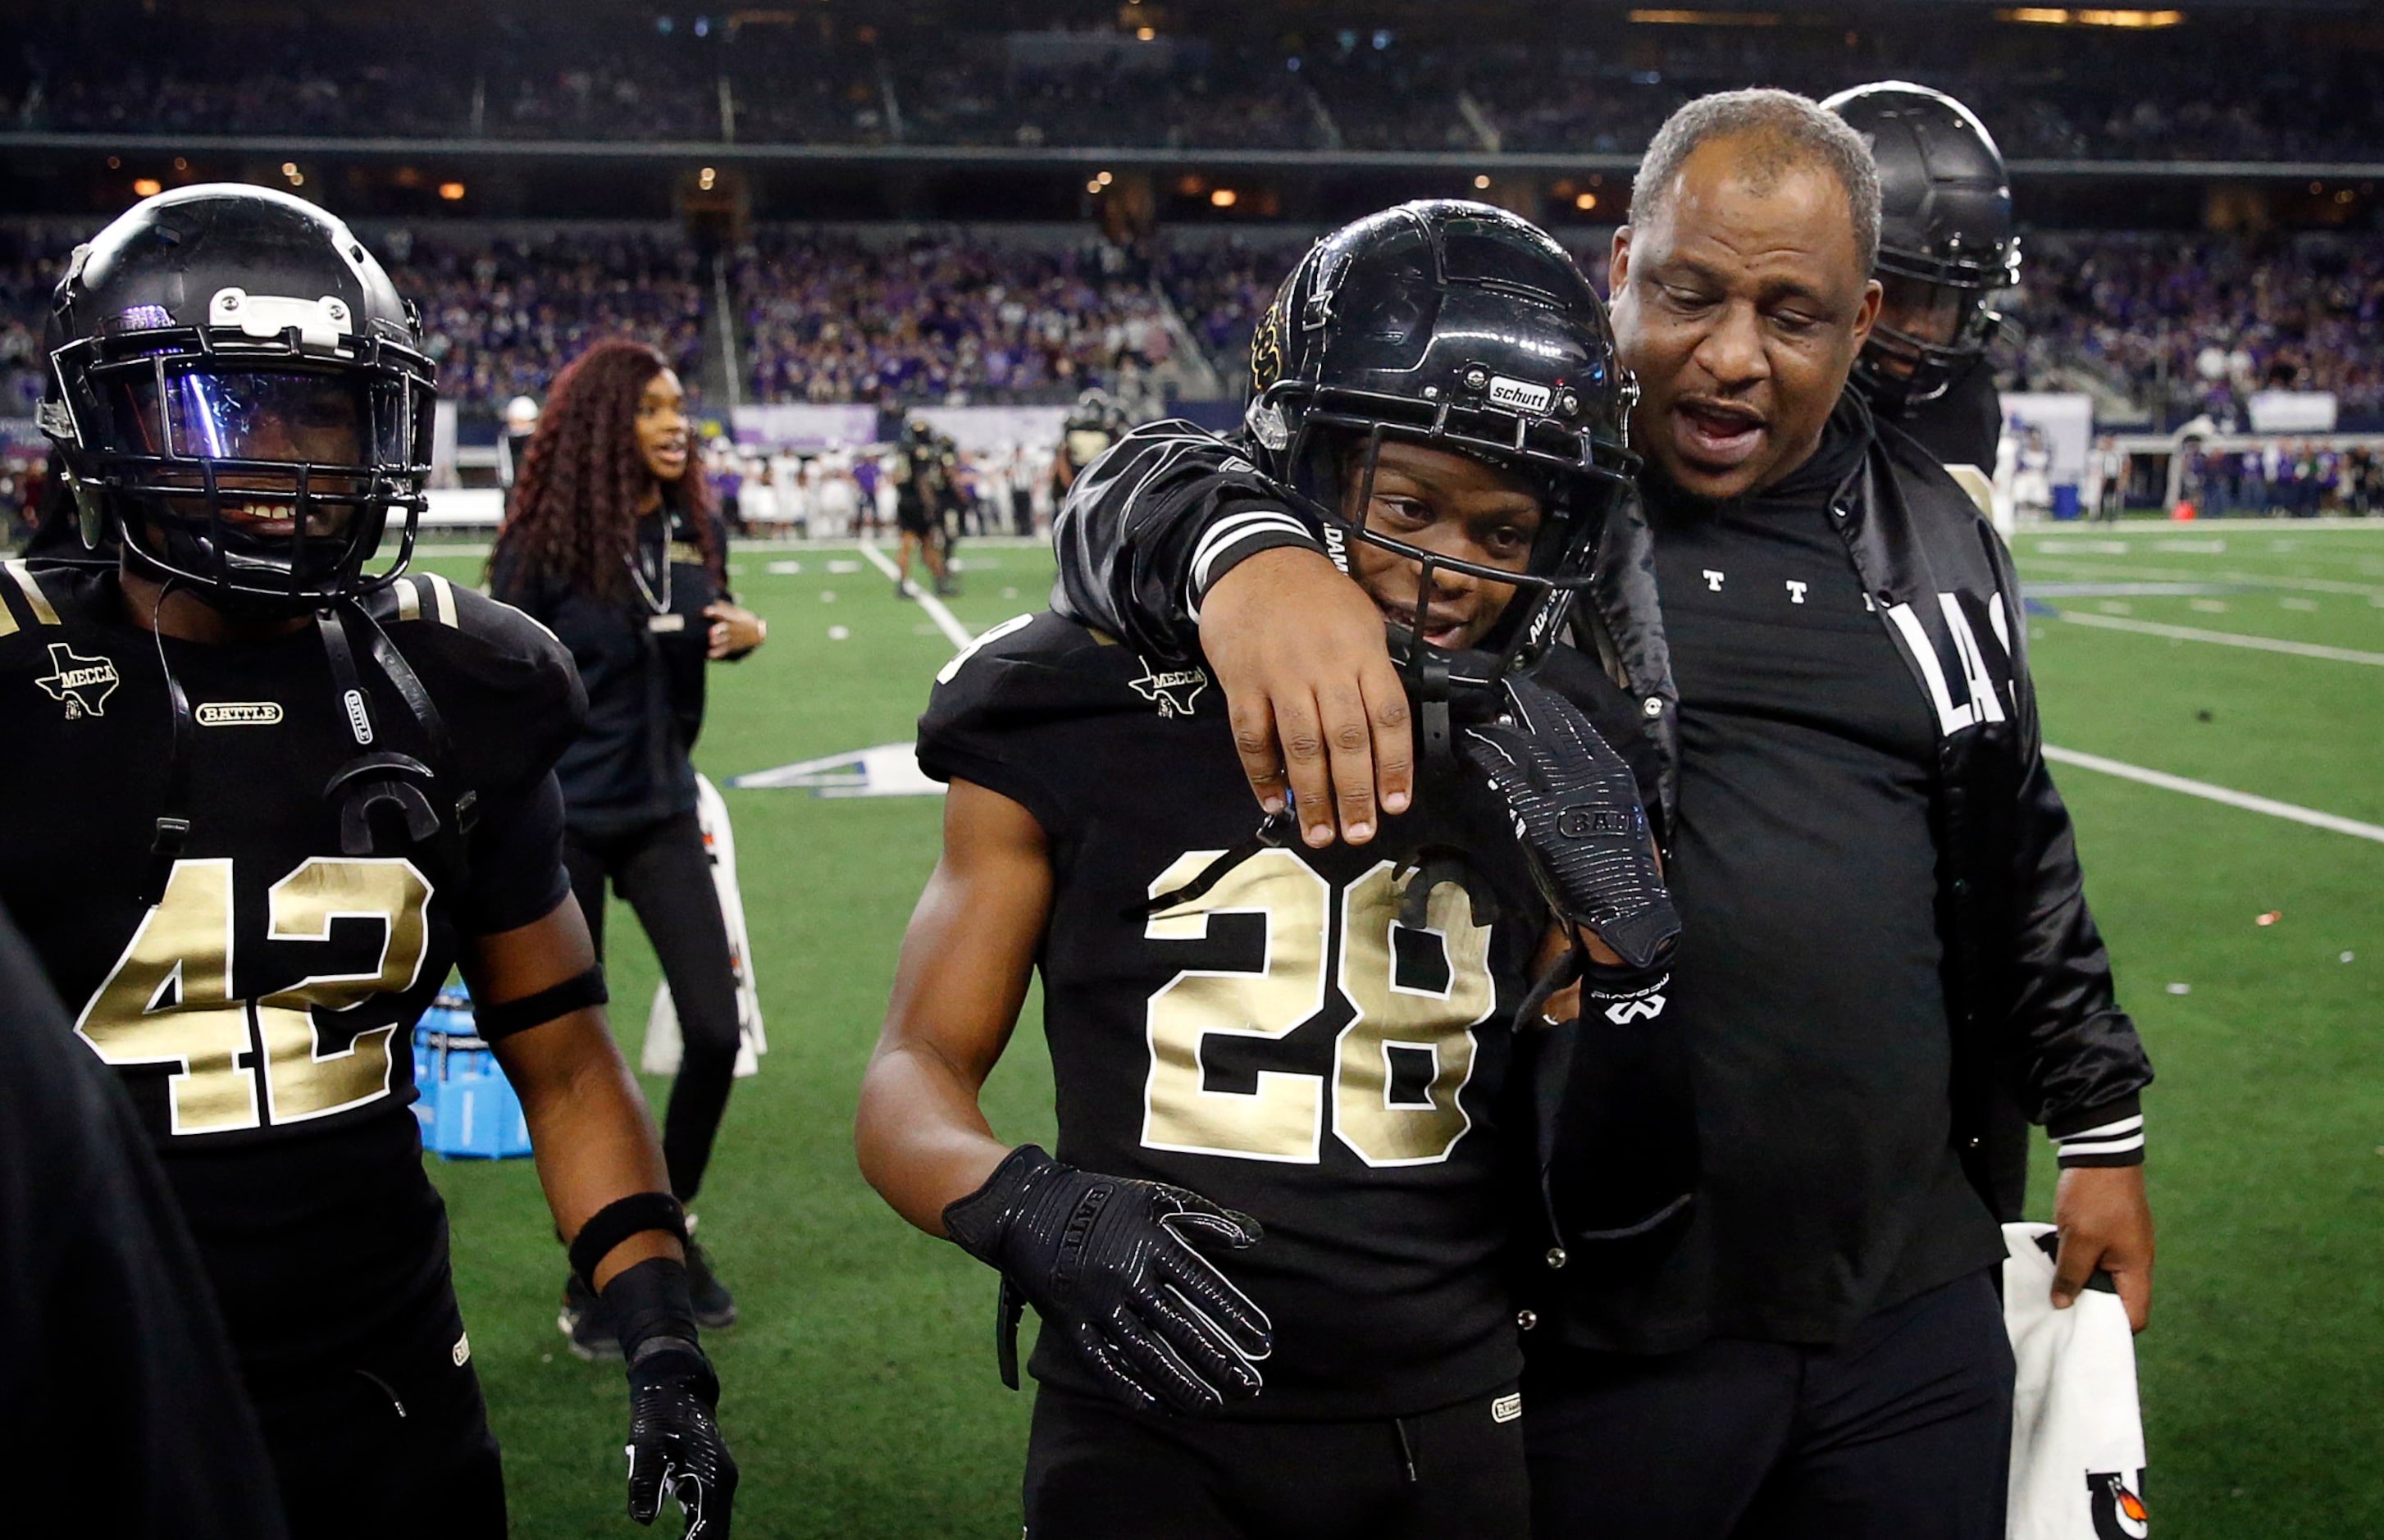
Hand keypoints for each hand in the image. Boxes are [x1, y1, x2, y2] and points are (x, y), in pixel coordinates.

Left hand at [625, 1342, 737, 1536]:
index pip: (710, 1534)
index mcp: (715, 1479)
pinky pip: (703, 1520)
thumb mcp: (647, 1444)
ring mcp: (716, 1484)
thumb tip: (641, 1521)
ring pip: (711, 1530)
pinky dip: (694, 1537)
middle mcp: (722, 1485)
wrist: (675, 1384)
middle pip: (715, 1536)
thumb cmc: (659, 1412)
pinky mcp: (705, 1484)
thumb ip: (644, 1481)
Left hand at [704, 602, 765, 659]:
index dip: (714, 612)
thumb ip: (725, 607)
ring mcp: (733, 637)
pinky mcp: (733, 646)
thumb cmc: (744, 619)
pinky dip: (718, 653)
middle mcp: (732, 628)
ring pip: (725, 639)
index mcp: (732, 618)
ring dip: (718, 640)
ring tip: (711, 642)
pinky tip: (709, 655)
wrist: (759, 632)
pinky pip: (725, 649)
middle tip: (710, 632)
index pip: (722, 613)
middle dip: (718, 629)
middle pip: (725, 627)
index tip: (705, 611)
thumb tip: (715, 600)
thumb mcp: (737, 611)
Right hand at [942, 1145, 1271, 1414]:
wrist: (1027, 1205)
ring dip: (1182, 1383)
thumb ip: (1205, 1218)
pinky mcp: (1070, 1323)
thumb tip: (1253, 1238)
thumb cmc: (1102, 1200)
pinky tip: (1161, 1406)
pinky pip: (1104, 1364)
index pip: (1203, 1286)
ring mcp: (1095, 1302)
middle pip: (1180, 1328)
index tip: (1263, 1343)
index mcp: (1150, 1243)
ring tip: (1213, 1406)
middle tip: (1250, 1387)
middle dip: (1219, 1361)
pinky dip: (1133, 1388)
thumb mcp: (1155, 1197)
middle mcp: (1125, 1275)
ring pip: (1146, 1353)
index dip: (1235, 1316)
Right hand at [1197, 547, 1411, 847]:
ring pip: (1301, 746)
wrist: (1254, 560)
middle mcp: (1326, 666)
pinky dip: (1262, 774)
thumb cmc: (1316, 595)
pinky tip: (1273, 802)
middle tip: (1360, 834)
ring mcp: (1281, 675)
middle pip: (1347, 740)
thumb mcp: (1362, 620)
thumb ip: (1375, 672)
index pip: (1388, 717)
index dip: (1394, 766)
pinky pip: (1252, 737)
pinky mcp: (1243, 682)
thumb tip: (1388, 735)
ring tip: (1320, 835)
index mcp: (1363, 652)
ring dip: (1312, 798)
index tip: (1395, 804)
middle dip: (1355, 794)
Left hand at [1460, 674, 1678, 970]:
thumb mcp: (1622, 817)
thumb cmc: (1626, 869)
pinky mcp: (1542, 816)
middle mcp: (1592, 774)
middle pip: (1555, 727)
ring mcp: (1566, 793)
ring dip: (1502, 727)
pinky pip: (1510, 778)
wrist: (1627, 906)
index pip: (1581, 728)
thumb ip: (1598, 793)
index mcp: (1613, 773)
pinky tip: (1476, 746)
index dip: (1556, 708)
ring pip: (1529, 747)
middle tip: (1507, 685)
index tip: (1537, 694)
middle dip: (1529, 703)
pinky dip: (1491, 758)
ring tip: (1482, 713)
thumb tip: (1575, 778)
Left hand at [2051, 1164, 2153, 1330]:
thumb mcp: (2078, 1239)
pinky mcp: (2110, 1236)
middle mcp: (2135, 1263)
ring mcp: (2123, 1248)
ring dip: (2082, 1286)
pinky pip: (2097, 1262)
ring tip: (2056, 1295)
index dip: (2111, 1330)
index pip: (2134, 1316)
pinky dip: (2080, 1268)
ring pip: (2104, 1281)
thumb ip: (2071, 1274)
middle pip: (2118, 1302)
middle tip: (2062, 1317)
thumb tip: (2063, 1304)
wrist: (2099, 1155)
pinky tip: (2058, 1269)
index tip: (2082, 1334)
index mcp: (2137, 1268)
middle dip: (2091, 1310)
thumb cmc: (2094, 1197)